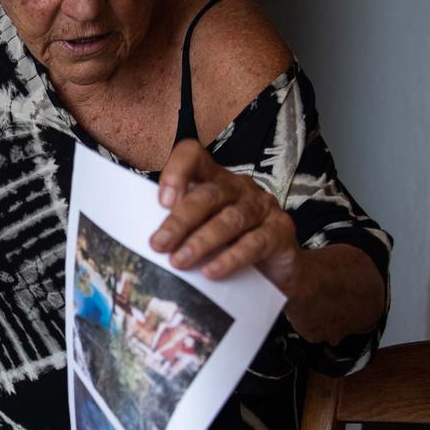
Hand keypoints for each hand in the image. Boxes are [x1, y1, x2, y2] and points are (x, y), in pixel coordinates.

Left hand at [150, 139, 301, 289]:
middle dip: (180, 220)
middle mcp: (239, 187)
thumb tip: (148, 242)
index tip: (161, 202)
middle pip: (208, 194)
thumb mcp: (202, 233)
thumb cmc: (232, 248)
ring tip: (179, 261)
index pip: (194, 155)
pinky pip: (254, 243)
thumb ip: (180, 228)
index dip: (177, 171)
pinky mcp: (280, 230)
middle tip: (159, 244)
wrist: (279, 273)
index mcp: (215, 180)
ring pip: (230, 219)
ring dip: (201, 241)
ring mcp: (263, 206)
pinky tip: (212, 272)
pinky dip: (230, 258)